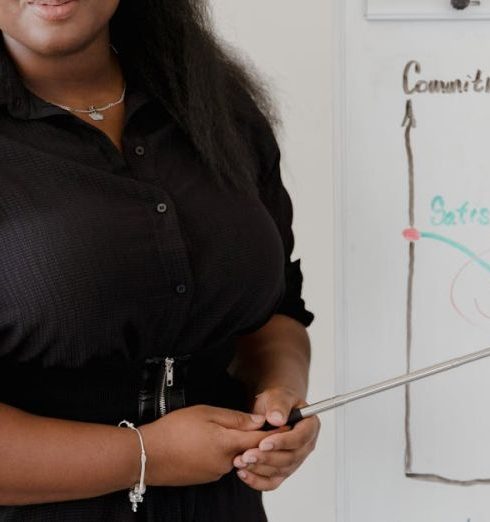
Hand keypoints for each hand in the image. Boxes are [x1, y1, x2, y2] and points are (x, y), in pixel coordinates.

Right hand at [139, 405, 269, 486]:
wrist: (147, 456)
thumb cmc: (173, 430)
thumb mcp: (206, 413)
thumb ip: (235, 418)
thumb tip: (257, 420)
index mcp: (228, 444)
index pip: (262, 440)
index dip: (275, 431)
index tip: (286, 424)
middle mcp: (226, 463)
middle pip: (249, 448)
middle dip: (252, 436)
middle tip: (248, 420)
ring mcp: (216, 472)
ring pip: (234, 455)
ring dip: (233, 443)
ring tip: (213, 428)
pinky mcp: (206, 477)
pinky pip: (221, 462)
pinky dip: (220, 452)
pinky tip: (204, 441)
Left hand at [233, 386, 320, 490]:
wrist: (270, 410)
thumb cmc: (277, 402)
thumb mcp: (278, 396)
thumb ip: (279, 405)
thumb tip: (277, 419)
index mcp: (310, 426)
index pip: (300, 438)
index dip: (283, 443)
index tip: (263, 443)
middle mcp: (305, 446)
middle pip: (290, 458)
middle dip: (267, 458)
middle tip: (247, 455)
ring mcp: (295, 460)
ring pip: (280, 471)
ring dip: (259, 469)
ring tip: (240, 462)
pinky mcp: (282, 470)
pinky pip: (272, 482)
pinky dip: (257, 480)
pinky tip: (242, 473)